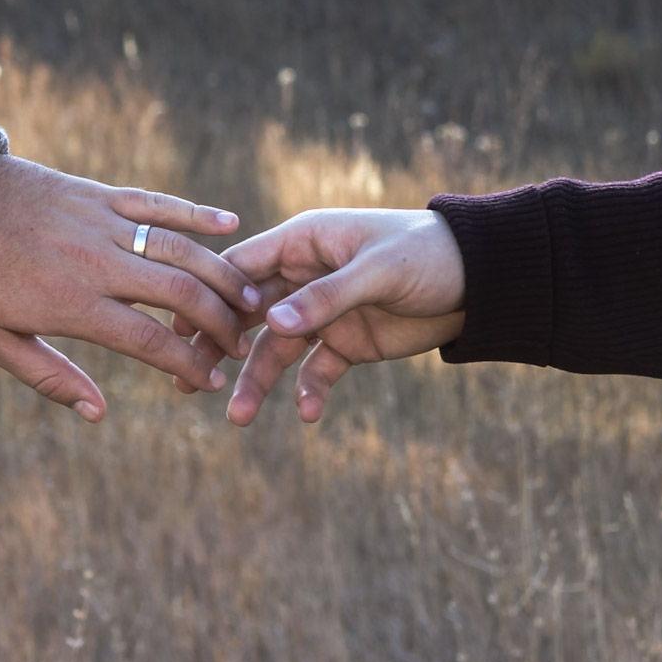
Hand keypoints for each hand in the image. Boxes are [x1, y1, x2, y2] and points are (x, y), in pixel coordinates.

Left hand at [0, 154, 260, 421]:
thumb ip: (49, 377)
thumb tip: (99, 413)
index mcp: (72, 304)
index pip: (150, 341)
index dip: (190, 364)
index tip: (214, 381)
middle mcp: (97, 262)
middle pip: (179, 293)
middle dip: (221, 321)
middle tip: (242, 343)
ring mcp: (102, 222)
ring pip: (180, 249)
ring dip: (222, 275)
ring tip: (252, 299)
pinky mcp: (100, 194)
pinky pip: (158, 201)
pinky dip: (197, 212)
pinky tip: (231, 225)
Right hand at [174, 209, 465, 424]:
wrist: (481, 281)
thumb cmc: (427, 254)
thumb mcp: (375, 271)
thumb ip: (324, 298)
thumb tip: (270, 323)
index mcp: (303, 243)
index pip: (242, 268)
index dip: (209, 296)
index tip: (180, 330)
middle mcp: (303, 277)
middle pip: (247, 313)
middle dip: (219, 346)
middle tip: (188, 381)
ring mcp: (323, 312)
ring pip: (276, 349)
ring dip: (257, 381)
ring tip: (238, 418)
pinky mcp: (346, 342)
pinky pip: (317, 370)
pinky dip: (311, 391)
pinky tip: (309, 414)